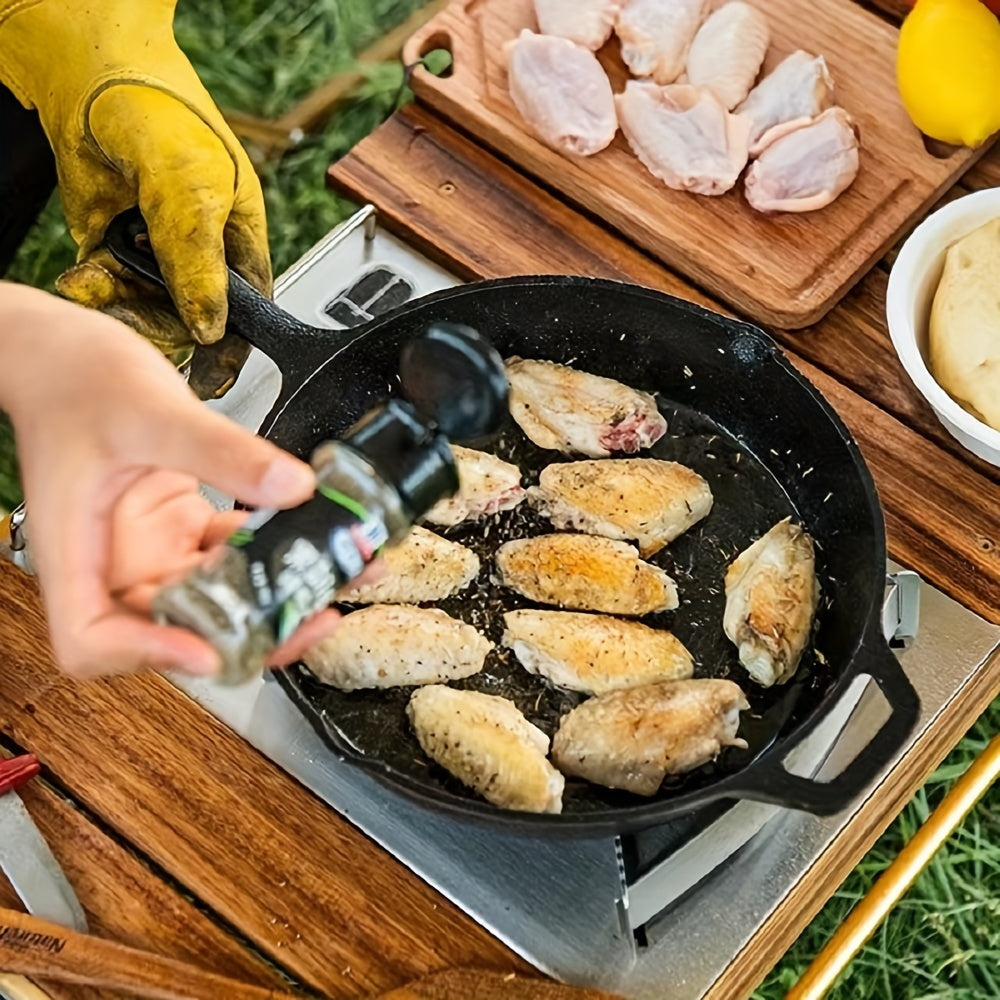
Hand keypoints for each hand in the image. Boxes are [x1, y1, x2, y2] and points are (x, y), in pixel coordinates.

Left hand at [0, 0, 268, 396]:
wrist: (89, 80)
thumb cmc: (165, 116)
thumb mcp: (193, 189)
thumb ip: (201, 261)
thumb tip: (211, 326)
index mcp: (242, 245)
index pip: (249, 315)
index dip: (231, 350)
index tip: (209, 380)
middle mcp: (202, 259)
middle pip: (191, 323)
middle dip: (160, 324)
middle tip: (132, 313)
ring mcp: (156, 259)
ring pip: (145, 314)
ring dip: (118, 307)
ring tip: (96, 281)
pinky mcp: (114, 256)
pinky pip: (109, 295)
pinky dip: (93, 293)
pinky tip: (84, 277)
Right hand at [0, 284, 337, 678]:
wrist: (67, 351)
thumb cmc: (73, 377)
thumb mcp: (152, 411)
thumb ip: (222, 451)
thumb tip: (292, 486)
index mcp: (77, 550)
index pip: (90, 638)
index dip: (147, 654)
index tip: (208, 648)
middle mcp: (114, 562)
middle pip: (173, 630)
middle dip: (247, 631)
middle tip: (311, 617)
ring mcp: (151, 548)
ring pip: (216, 597)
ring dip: (276, 595)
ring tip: (337, 575)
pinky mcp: (180, 526)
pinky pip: (232, 554)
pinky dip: (275, 553)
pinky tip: (318, 537)